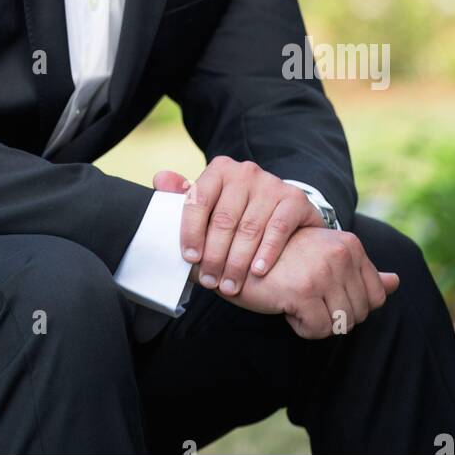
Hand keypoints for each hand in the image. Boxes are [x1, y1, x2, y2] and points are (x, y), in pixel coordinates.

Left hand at [153, 156, 324, 296]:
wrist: (285, 216)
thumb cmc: (238, 215)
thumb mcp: (211, 204)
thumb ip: (184, 197)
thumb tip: (159, 180)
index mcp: (220, 169)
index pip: (199, 199)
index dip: (191, 231)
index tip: (189, 258)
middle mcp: (246, 172)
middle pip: (224, 219)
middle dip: (214, 255)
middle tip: (209, 281)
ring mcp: (272, 183)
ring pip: (249, 228)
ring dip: (237, 262)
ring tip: (229, 285)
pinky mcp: (294, 199)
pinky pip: (277, 229)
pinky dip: (266, 253)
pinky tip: (257, 272)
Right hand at [217, 223, 399, 338]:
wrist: (236, 254)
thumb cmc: (280, 258)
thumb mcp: (324, 259)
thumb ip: (361, 271)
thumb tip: (396, 282)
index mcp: (349, 243)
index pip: (376, 297)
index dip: (349, 304)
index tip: (322, 289)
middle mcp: (340, 253)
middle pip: (359, 314)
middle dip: (332, 314)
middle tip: (303, 292)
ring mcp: (323, 271)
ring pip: (340, 324)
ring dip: (316, 321)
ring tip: (293, 296)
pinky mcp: (303, 290)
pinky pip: (319, 330)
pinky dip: (302, 326)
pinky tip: (284, 304)